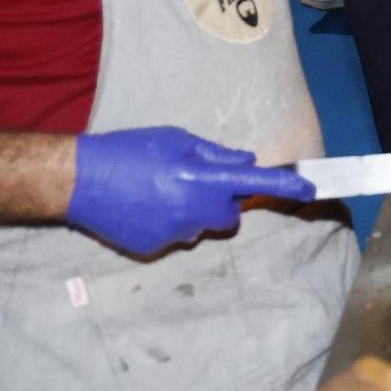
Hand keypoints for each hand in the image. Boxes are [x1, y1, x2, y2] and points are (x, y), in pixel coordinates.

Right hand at [66, 127, 312, 256]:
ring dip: (192, 212)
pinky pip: (176, 237)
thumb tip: (246, 164)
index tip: (310, 189)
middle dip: (221, 202)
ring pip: (201, 227)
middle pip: (229, 215)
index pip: (254, 185)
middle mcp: (193, 212)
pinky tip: (145, 208)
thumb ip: (215, 155)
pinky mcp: (155, 250)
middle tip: (193, 181)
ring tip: (159, 191)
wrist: (80, 181)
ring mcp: (174, 235)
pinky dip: (169, 224)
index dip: (284, 186)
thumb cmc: (130, 151)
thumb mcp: (176, 139)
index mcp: (201, 179)